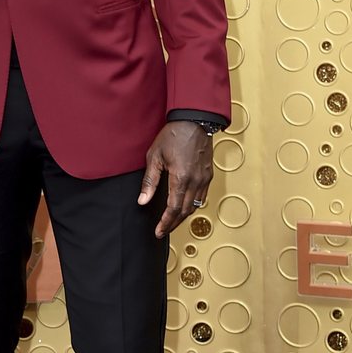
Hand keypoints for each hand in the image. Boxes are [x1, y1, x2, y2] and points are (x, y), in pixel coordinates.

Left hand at [138, 123, 213, 238]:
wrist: (194, 121)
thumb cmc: (174, 135)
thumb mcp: (155, 156)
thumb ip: (150, 181)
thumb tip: (143, 200)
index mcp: (181, 178)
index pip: (173, 209)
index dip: (165, 223)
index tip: (158, 231)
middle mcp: (195, 181)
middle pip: (185, 211)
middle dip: (173, 224)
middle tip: (163, 230)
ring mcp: (204, 179)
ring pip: (195, 206)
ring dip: (183, 216)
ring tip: (172, 222)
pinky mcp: (208, 175)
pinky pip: (202, 197)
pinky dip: (193, 206)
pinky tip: (184, 207)